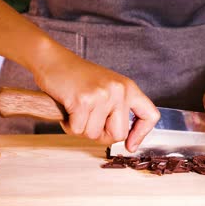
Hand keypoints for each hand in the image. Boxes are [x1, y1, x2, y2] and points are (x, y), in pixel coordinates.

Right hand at [31, 43, 159, 151]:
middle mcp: (119, 91)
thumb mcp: (108, 88)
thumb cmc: (78, 78)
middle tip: (89, 123)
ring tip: (77, 111)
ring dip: (82, 129)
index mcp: (128, 88)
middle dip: (101, 135)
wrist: (53, 60)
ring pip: (95, 134)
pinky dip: (69, 126)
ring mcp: (102, 95)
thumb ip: (118, 109)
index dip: (141, 134)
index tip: (130, 145)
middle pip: (118, 134)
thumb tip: (127, 141)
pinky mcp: (83, 101)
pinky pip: (78, 130)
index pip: (150, 115)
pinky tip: (68, 111)